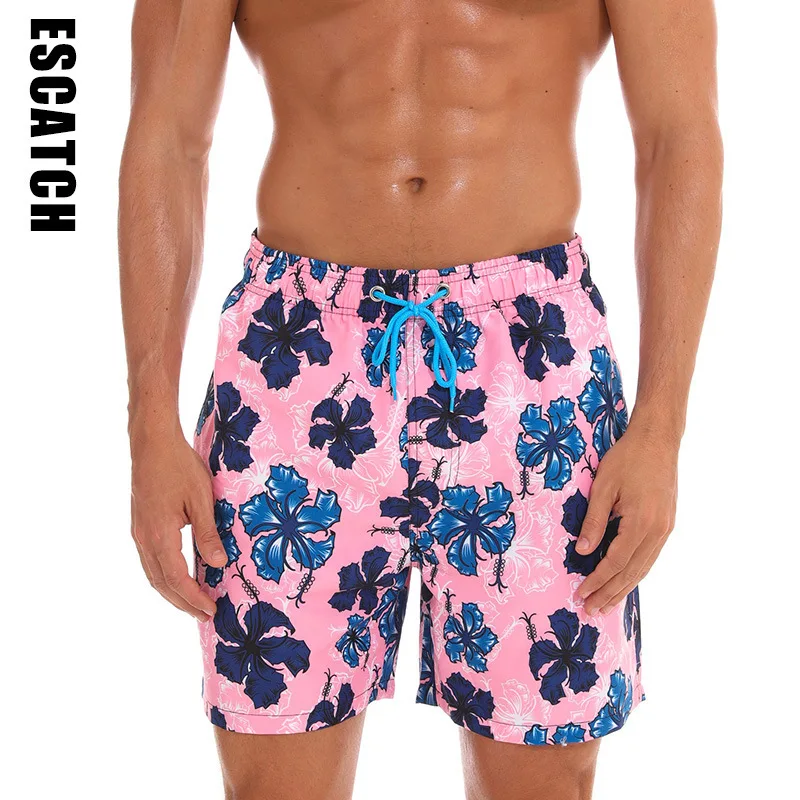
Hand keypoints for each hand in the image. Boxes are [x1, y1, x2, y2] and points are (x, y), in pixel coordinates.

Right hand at [130, 425, 225, 621]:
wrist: (152, 443)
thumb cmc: (178, 466)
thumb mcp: (201, 499)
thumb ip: (208, 534)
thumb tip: (219, 563)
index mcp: (159, 536)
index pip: (177, 579)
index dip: (194, 598)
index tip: (212, 611)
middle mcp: (144, 539)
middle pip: (162, 583)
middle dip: (183, 603)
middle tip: (204, 616)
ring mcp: (139, 532)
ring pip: (153, 574)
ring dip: (172, 591)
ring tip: (192, 603)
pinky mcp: (140, 525)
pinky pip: (151, 560)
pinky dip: (165, 575)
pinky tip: (179, 576)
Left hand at [575, 419, 678, 615]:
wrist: (658, 440)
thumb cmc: (627, 458)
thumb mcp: (603, 486)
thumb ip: (593, 520)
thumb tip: (581, 551)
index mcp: (641, 523)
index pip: (614, 562)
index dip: (596, 581)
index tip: (580, 594)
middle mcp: (658, 531)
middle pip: (631, 572)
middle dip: (610, 593)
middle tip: (591, 612)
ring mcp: (665, 529)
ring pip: (643, 568)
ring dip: (624, 588)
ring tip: (606, 605)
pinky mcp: (666, 524)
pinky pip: (649, 557)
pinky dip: (635, 573)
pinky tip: (625, 581)